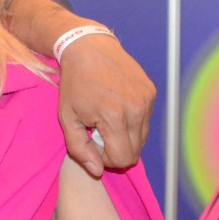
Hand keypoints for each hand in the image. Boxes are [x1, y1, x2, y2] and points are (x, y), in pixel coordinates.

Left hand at [57, 32, 154, 176]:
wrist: (89, 48)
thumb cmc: (74, 84)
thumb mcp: (67, 118)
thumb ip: (79, 148)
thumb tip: (97, 171)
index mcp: (114, 117)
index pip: (122, 159)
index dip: (106, 159)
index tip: (93, 143)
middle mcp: (137, 110)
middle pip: (135, 152)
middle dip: (115, 150)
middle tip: (98, 132)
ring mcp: (147, 100)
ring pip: (142, 138)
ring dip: (124, 136)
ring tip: (107, 119)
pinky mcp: (152, 92)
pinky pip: (146, 121)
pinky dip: (132, 121)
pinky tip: (116, 107)